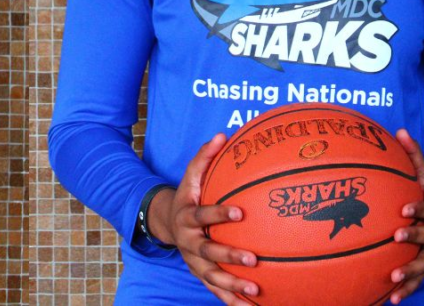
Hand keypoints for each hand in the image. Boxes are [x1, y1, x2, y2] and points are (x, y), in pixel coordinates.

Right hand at [147, 133, 258, 305]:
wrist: (167, 222)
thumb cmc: (188, 196)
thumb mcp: (191, 175)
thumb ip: (204, 156)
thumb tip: (221, 134)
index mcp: (187, 216)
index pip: (203, 215)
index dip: (219, 213)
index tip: (240, 212)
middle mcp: (189, 242)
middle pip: (208, 252)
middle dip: (229, 257)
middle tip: (253, 260)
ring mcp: (193, 261)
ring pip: (211, 277)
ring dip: (232, 284)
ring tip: (256, 290)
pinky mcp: (200, 275)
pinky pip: (216, 291)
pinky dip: (231, 300)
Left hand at [389, 129, 423, 303]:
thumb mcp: (423, 174)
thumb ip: (412, 155)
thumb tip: (400, 130)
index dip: (417, 208)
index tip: (403, 209)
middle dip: (413, 236)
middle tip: (397, 237)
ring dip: (410, 270)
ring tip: (393, 277)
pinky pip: (417, 279)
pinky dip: (406, 289)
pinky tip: (391, 299)